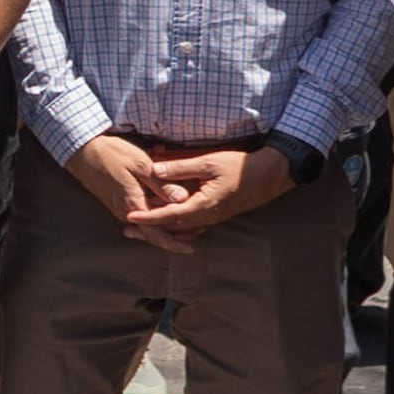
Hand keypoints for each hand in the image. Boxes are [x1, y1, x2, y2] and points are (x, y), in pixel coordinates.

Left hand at [117, 139, 292, 249]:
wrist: (267, 176)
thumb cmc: (238, 167)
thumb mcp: (208, 162)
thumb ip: (180, 167)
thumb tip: (154, 169)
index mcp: (202, 206)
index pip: (169, 216)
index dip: (147, 217)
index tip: (128, 216)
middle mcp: (206, 218)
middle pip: (172, 228)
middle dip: (149, 228)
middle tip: (126, 228)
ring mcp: (212, 219)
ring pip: (182, 230)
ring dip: (162, 230)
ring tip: (141, 228)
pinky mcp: (215, 216)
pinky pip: (192, 227)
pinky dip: (177, 227)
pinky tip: (167, 224)